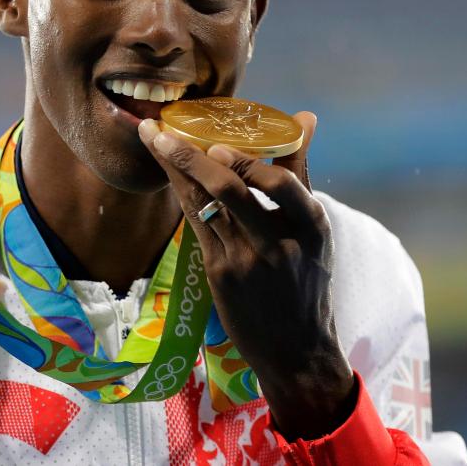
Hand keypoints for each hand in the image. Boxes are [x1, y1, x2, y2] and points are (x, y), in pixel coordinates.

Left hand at [138, 113, 354, 439]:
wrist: (296, 349)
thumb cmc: (307, 281)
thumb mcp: (315, 229)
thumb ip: (302, 174)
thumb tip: (305, 117)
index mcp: (310, 226)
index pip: (281, 183)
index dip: (248, 160)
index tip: (218, 142)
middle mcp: (277, 243)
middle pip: (231, 190)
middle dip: (192, 156)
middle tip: (163, 131)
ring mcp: (245, 261)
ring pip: (203, 205)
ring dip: (174, 169)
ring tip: (151, 139)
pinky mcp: (220, 275)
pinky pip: (196, 224)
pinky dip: (182, 194)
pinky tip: (167, 173)